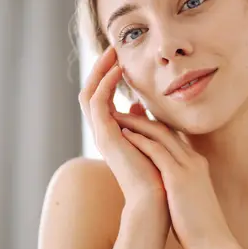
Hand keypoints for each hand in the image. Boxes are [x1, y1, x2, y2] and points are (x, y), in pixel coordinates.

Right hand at [78, 47, 167, 207]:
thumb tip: (136, 105)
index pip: (103, 99)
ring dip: (100, 71)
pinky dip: (106, 84)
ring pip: (90, 94)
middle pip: (91, 93)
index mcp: (112, 134)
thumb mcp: (149, 139)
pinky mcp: (105, 136)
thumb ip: (140, 122)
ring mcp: (102, 135)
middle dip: (101, 69)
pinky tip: (119, 70)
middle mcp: (103, 133)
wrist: (156, 199)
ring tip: (113, 53)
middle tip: (113, 49)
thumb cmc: (157, 173)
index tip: (121, 59)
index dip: (108, 77)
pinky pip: (98, 103)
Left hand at [114, 112, 234, 248]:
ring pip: (160, 134)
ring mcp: (188, 167)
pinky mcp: (179, 177)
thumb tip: (166, 185)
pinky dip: (140, 139)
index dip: (154, 126)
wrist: (214, 242)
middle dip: (143, 118)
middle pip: (166, 129)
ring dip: (137, 123)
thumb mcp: (192, 198)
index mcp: (197, 165)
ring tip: (116, 116)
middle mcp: (194, 160)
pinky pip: (157, 151)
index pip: (174, 137)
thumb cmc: (200, 227)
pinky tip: (123, 133)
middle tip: (124, 110)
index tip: (137, 120)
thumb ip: (181, 185)